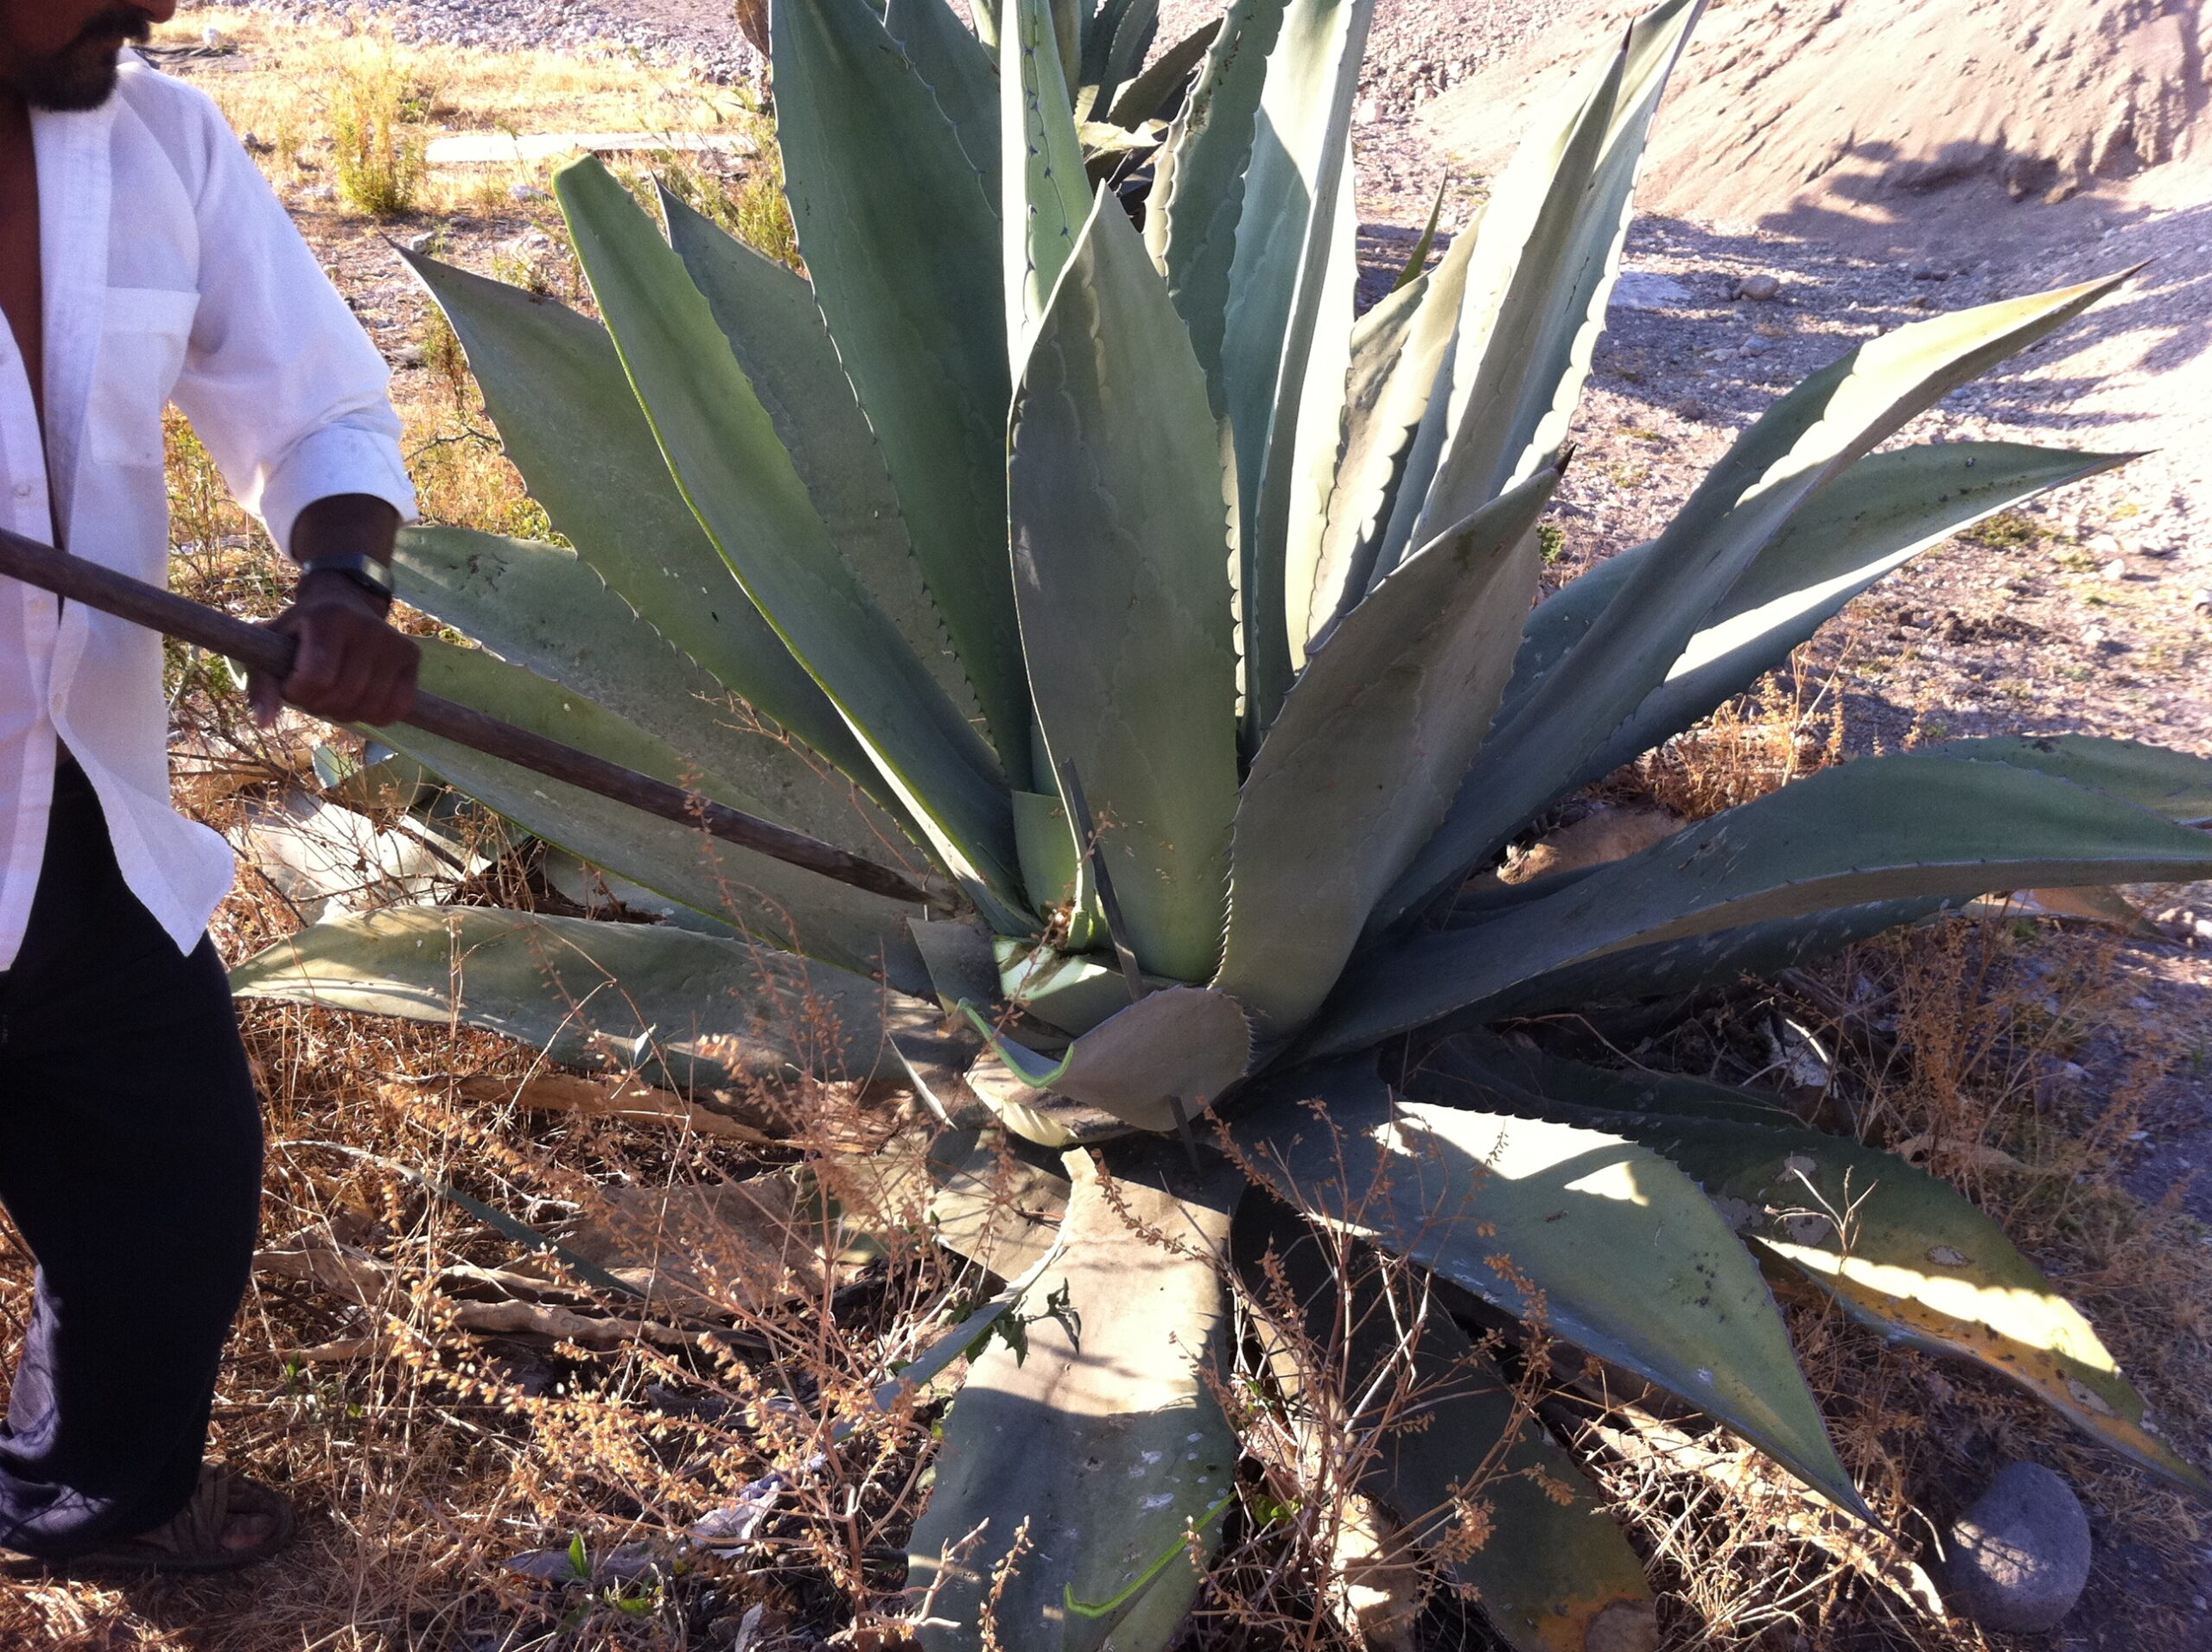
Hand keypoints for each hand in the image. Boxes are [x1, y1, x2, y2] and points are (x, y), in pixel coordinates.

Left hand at [249, 573, 418, 727]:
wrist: (345, 601)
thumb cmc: (302, 631)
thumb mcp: (272, 647)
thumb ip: (262, 684)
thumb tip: (264, 723)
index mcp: (328, 618)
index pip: (316, 679)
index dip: (298, 693)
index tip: (291, 682)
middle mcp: (367, 627)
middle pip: (343, 696)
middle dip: (320, 705)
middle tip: (313, 692)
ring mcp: (395, 642)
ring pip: (371, 707)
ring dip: (347, 713)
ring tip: (336, 695)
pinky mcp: (412, 657)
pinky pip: (398, 707)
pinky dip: (376, 715)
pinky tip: (362, 701)